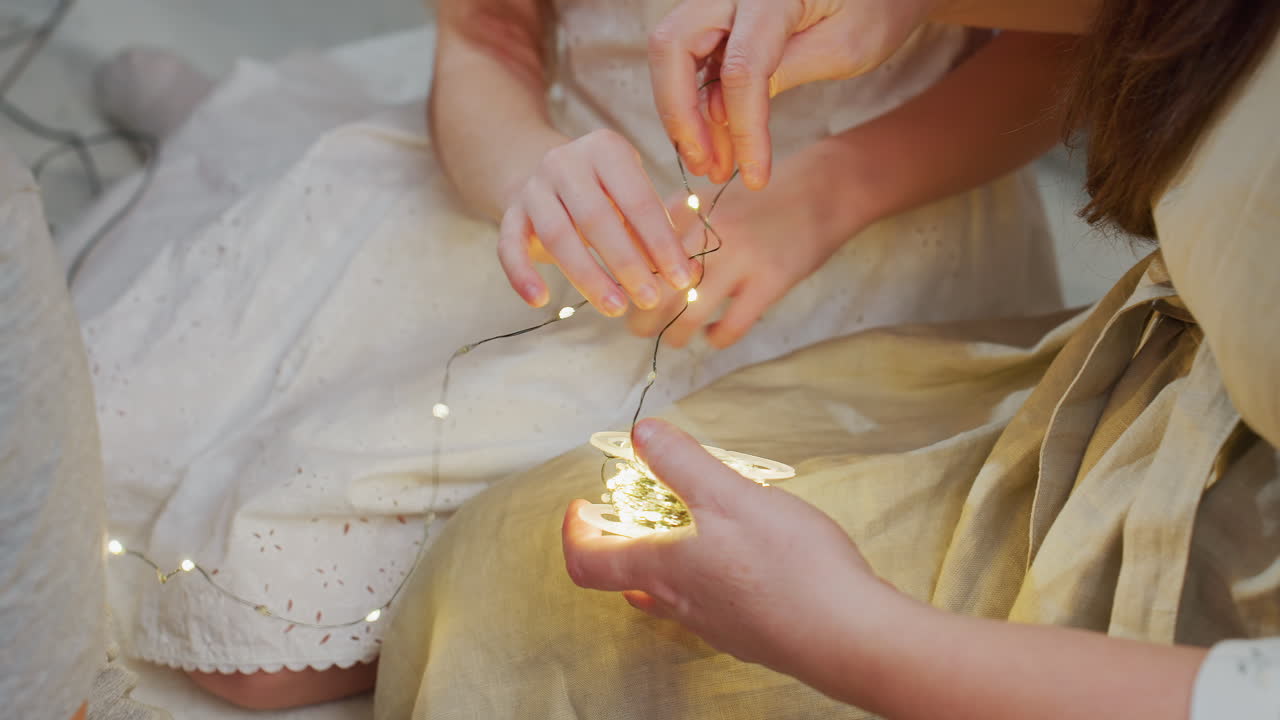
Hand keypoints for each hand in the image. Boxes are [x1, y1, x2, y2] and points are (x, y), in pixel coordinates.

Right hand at [499, 129, 701, 315]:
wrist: (540, 169)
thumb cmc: (604, 190)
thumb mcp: (632, 195)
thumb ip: (657, 230)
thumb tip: (689, 275)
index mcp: (606, 149)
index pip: (638, 200)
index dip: (661, 243)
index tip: (681, 279)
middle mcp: (564, 162)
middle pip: (596, 218)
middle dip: (627, 264)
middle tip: (650, 299)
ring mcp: (533, 187)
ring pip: (557, 236)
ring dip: (587, 277)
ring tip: (615, 308)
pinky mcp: (509, 213)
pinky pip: (509, 246)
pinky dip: (522, 275)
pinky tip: (540, 302)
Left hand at [562, 419, 909, 694]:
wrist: (849, 637)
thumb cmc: (788, 567)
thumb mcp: (731, 495)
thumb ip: (681, 463)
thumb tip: (641, 434)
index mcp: (664, 570)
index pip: (588, 564)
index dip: (575, 534)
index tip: (582, 507)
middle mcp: (682, 605)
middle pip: (628, 578)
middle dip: (623, 539)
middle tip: (634, 508)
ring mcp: (717, 625)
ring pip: (671, 592)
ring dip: (668, 555)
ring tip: (693, 522)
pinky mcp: (753, 633)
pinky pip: (712, 602)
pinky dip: (708, 573)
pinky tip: (743, 554)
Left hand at [628, 147, 864, 348]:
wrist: (824, 189)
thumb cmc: (763, 199)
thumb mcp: (716, 198)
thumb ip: (679, 220)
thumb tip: (638, 251)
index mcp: (694, 213)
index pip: (644, 255)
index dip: (628, 281)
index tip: (622, 295)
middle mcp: (711, 234)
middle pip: (659, 286)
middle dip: (641, 315)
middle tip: (636, 327)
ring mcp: (742, 259)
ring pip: (690, 312)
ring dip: (674, 334)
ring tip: (671, 339)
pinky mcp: (771, 281)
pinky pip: (733, 324)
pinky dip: (717, 338)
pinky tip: (713, 336)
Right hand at [649, 0, 934, 188]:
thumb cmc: (875, 7)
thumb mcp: (845, 46)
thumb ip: (783, 73)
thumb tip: (720, 115)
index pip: (741, 68)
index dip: (743, 130)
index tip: (754, 178)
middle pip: (672, 47)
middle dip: (680, 115)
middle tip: (704, 166)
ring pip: (671, 53)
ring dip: (683, 115)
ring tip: (713, 165)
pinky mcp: (718, 17)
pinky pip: (690, 58)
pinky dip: (695, 102)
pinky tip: (716, 141)